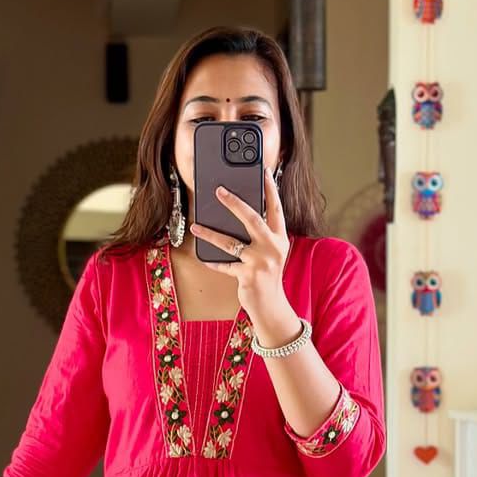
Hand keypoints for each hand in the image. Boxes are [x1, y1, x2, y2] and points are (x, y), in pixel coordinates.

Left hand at [189, 167, 291, 324]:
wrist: (271, 305)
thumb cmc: (267, 275)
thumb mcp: (270, 252)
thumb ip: (262, 235)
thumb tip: (239, 214)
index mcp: (280, 238)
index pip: (276, 209)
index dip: (270, 189)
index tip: (264, 172)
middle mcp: (272, 247)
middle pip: (252, 219)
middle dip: (234, 203)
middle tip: (219, 190)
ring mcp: (260, 262)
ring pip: (231, 242)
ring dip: (211, 233)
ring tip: (196, 226)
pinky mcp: (248, 276)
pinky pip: (225, 265)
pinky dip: (214, 262)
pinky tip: (203, 257)